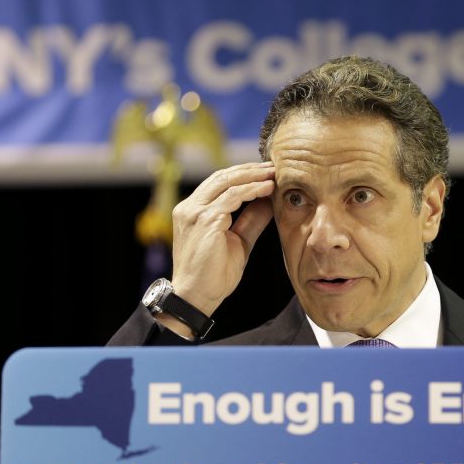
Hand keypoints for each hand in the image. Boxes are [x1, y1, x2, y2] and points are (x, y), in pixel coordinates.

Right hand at [168, 162, 274, 317]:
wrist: (197, 297)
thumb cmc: (214, 274)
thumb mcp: (238, 241)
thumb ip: (251, 220)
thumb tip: (269, 201)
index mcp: (193, 210)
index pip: (218, 183)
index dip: (243, 174)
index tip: (266, 173)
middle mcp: (190, 207)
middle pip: (222, 176)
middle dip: (250, 169)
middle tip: (273, 167)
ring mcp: (195, 212)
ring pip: (227, 182)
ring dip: (253, 176)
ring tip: (274, 174)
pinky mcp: (205, 220)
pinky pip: (232, 197)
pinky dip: (252, 190)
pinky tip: (267, 188)